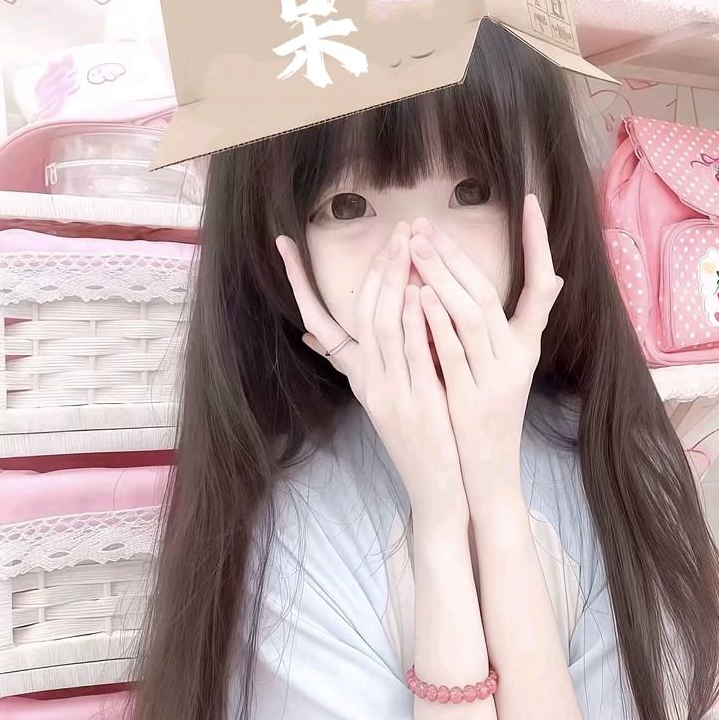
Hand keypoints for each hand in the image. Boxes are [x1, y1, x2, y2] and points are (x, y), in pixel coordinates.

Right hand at [274, 225, 468, 521]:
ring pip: (384, 328)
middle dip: (376, 269)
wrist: (435, 488)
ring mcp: (390, 393)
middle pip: (362, 314)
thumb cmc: (417, 438)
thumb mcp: (380, 398)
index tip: (283, 242)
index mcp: (358, 376)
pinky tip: (422, 292)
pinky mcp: (416, 404)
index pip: (316, 321)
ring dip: (394, 283)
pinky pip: (413, 354)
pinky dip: (415, 320)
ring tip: (407, 246)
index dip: (298, 281)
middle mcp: (368, 381)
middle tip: (394, 230)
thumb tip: (313, 336)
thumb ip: (356, 362)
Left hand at [407, 194, 562, 508]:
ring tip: (417, 247)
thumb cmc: (488, 417)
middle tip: (425, 226)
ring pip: (472, 316)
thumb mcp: (502, 370)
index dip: (539, 243)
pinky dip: (436, 321)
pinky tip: (417, 295)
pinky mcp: (471, 398)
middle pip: (490, 294)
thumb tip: (514, 282)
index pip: (542, 285)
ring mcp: (496, 378)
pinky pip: (453, 352)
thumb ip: (498, 328)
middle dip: (457, 256)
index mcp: (526, 347)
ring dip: (443, 278)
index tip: (533, 201)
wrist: (488, 473)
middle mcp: (517, 357)